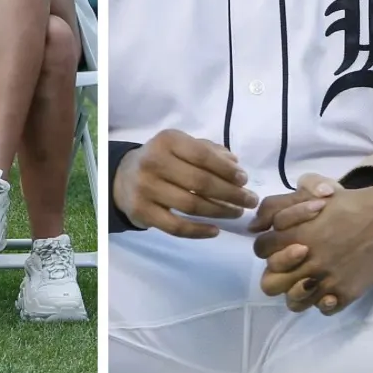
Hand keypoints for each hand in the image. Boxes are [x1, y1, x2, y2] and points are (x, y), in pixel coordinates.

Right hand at [113, 129, 258, 238]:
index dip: (227, 170)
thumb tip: (235, 165)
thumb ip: (208, 151)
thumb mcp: (181, 147)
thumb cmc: (161, 160)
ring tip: (237, 213)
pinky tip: (216, 230)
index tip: (245, 180)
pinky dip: (199, 231)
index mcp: (167, 141)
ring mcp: (146, 189)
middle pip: (200, 182)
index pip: (203, 156)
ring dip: (220, 211)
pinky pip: (176, 227)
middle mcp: (154, 162)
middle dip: (231, 193)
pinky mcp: (142, 212)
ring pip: (191, 205)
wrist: (122, 178)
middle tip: (250, 201)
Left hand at [252, 179, 372, 315]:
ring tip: (307, 280)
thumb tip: (254, 227)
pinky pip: (321, 309)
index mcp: (295, 235)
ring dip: (296, 292)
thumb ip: (274, 207)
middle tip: (292, 265)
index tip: (280, 244)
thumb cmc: (344, 204)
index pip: (261, 250)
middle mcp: (308, 261)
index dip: (267, 247)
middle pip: (270, 283)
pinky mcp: (345, 293)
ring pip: (294, 302)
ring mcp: (326, 280)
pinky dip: (322, 301)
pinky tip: (328, 288)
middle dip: (277, 273)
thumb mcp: (307, 192)